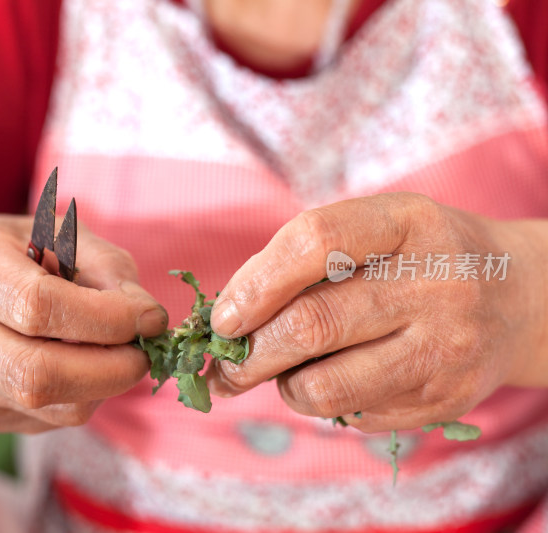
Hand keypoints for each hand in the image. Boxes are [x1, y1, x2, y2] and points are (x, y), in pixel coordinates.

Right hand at [0, 215, 166, 432]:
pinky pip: (48, 418)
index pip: (37, 306)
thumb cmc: (16, 255)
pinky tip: (81, 364)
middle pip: (37, 373)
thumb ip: (106, 266)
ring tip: (114, 353)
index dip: (106, 317)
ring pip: (50, 405)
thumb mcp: (60, 234)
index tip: (151, 316)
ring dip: (103, 385)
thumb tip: (146, 318)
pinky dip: (83, 395)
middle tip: (145, 352)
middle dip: (112, 368)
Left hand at [206, 193, 546, 431]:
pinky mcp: (444, 399)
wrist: (520, 299)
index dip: (255, 283)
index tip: (222, 317)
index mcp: (407, 223)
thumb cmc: (421, 259)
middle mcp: (433, 283)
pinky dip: (324, 403)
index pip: (315, 242)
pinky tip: (335, 381)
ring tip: (280, 375)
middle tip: (224, 367)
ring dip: (282, 386)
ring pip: (325, 385)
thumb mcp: (381, 228)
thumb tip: (231, 317)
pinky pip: (353, 414)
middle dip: (249, 354)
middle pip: (312, 324)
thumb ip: (310, 258)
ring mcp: (444, 346)